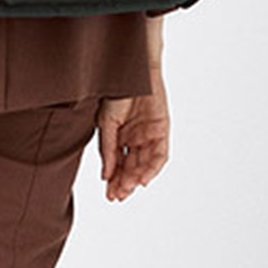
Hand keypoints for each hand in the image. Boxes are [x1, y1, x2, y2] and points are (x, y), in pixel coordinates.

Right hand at [96, 68, 168, 201]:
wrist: (131, 71)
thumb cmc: (116, 92)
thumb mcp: (106, 124)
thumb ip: (107, 150)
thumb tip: (105, 175)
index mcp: (121, 136)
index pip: (118, 164)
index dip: (114, 181)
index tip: (109, 195)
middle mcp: (136, 138)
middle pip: (132, 167)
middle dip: (124, 183)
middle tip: (117, 196)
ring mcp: (150, 135)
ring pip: (145, 164)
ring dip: (136, 178)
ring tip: (128, 189)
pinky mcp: (162, 130)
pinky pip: (160, 155)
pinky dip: (152, 168)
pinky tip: (142, 178)